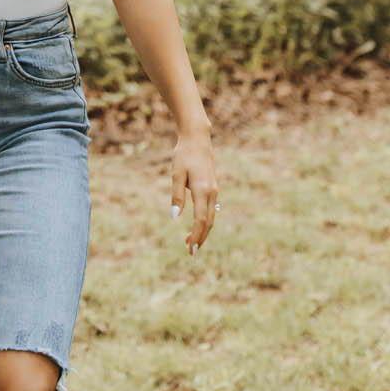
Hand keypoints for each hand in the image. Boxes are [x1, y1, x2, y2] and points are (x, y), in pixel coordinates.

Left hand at [170, 129, 218, 251]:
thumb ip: (176, 195)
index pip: (201, 220)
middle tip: (190, 251)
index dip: (197, 236)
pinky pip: (210, 210)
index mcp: (202, 190)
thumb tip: (175, 217)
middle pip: (208, 222)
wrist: (198, 139)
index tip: (191, 249)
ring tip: (189, 241)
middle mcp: (212, 192)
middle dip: (200, 238)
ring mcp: (214, 191)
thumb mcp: (176, 174)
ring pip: (211, 217)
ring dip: (202, 231)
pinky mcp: (213, 189)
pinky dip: (205, 221)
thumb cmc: (184, 155)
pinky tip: (197, 226)